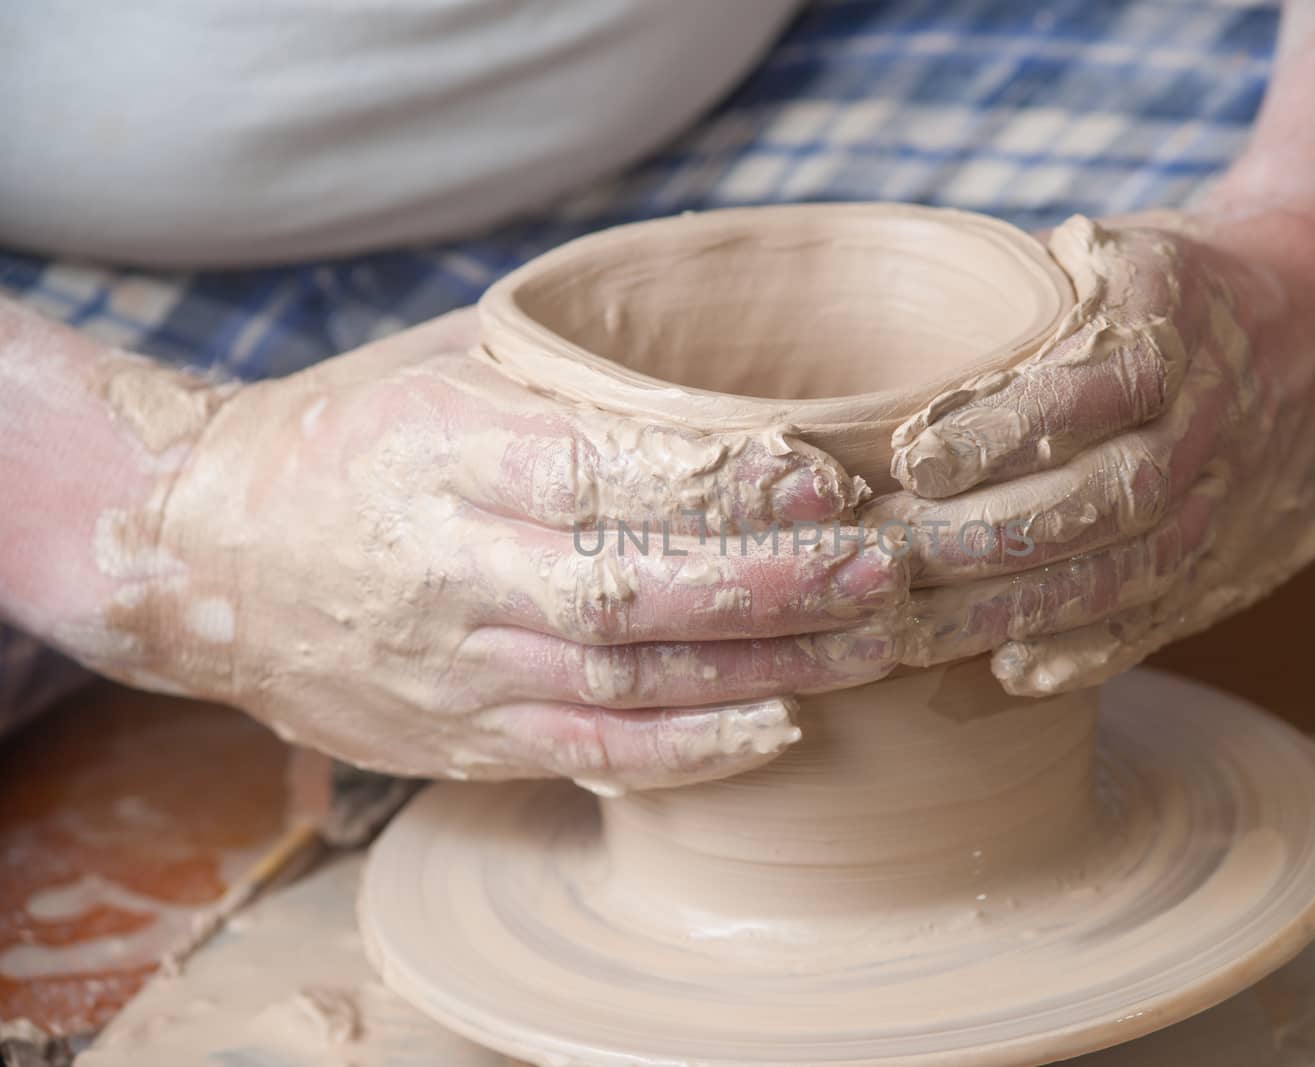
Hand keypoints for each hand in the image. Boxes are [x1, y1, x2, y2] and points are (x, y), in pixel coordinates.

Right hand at [66, 310, 903, 786]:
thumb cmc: (352, 436)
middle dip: (769, 586)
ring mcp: (452, 665)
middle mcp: (446, 565)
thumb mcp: (444, 367)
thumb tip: (737, 377)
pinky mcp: (459, 736)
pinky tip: (778, 727)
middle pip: (625, 590)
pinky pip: (586, 750)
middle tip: (882, 567)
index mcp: (440, 446)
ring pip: (623, 680)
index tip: (824, 475)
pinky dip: (688, 749)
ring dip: (758, 670)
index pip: (593, 470)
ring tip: (868, 646)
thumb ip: (573, 378)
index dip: (715, 481)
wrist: (203, 552)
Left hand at [862, 210, 1314, 693]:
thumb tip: (878, 339)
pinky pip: (1171, 612)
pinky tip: (1014, 670)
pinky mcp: (1243, 556)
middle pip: (1117, 492)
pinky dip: (1093, 648)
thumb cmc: (1160, 284)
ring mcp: (1241, 491)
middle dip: (995, 538)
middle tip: (889, 565)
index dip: (1010, 427)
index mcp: (1181, 305)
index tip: (916, 461)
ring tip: (917, 633)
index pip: (1104, 378)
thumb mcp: (1098, 250)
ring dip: (1022, 608)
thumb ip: (1011, 291)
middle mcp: (1222, 407)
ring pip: (1137, 565)